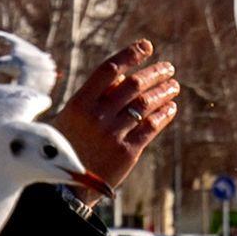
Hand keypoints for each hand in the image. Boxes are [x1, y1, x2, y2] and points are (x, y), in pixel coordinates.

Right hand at [54, 39, 180, 195]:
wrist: (63, 188)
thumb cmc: (64, 148)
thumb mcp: (69, 119)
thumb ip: (93, 99)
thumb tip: (122, 78)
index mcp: (78, 104)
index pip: (108, 71)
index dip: (129, 56)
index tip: (146, 47)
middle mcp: (96, 117)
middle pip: (133, 86)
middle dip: (154, 73)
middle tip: (168, 68)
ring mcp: (112, 135)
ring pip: (145, 105)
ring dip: (163, 92)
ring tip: (174, 86)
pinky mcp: (126, 152)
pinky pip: (151, 128)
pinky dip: (164, 115)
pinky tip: (171, 108)